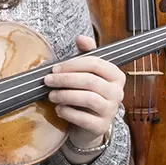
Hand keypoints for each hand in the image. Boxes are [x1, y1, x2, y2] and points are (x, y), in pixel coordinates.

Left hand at [46, 35, 125, 152]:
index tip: (55, 68)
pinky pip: (83, 118)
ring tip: (51, 95)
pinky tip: (58, 109)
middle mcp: (117, 92)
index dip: (73, 64)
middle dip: (65, 79)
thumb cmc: (88, 94)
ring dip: (65, 95)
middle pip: (90, 81)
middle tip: (48, 80)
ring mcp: (111, 110)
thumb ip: (86, 54)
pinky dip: (67, 112)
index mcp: (116, 75)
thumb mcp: (88, 73)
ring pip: (87, 99)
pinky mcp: (101, 127)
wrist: (90, 125)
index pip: (95, 63)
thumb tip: (81, 38)